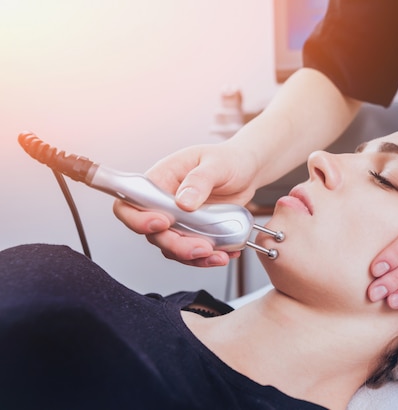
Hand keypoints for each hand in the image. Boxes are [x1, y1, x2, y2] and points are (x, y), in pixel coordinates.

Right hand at [113, 141, 256, 266]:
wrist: (247, 170)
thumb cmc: (228, 159)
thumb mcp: (217, 164)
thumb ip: (199, 180)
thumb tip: (183, 202)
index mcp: (161, 180)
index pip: (131, 203)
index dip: (138, 219)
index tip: (162, 223)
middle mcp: (165, 203)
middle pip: (153, 233)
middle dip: (175, 245)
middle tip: (201, 247)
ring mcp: (180, 220)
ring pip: (172, 247)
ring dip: (193, 256)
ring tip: (217, 254)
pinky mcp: (195, 232)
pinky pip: (193, 252)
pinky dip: (207, 258)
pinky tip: (224, 254)